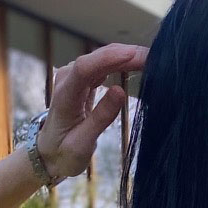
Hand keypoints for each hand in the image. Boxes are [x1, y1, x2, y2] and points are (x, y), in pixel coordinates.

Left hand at [37, 43, 148, 180]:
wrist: (50, 153)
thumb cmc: (64, 153)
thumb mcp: (82, 145)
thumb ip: (100, 118)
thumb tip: (120, 91)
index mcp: (64, 95)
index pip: (85, 68)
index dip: (110, 58)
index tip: (135, 55)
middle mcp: (67, 79)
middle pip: (98, 57)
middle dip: (127, 54)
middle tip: (158, 59)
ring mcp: (75, 76)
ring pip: (104, 58)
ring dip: (128, 56)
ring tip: (153, 61)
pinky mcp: (84, 78)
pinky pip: (105, 64)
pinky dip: (123, 63)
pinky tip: (139, 64)